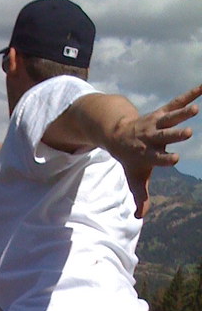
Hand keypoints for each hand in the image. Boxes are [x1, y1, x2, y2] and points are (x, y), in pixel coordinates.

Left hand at [109, 83, 201, 218]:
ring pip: (170, 118)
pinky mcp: (162, 112)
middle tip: (188, 133)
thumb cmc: (131, 160)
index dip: (164, 158)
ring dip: (182, 113)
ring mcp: (156, 124)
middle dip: (175, 135)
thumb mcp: (134, 178)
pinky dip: (189, 94)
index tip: (175, 159)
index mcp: (146, 154)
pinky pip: (176, 102)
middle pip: (164, 136)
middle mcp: (151, 138)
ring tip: (195, 109)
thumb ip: (140, 196)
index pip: (157, 158)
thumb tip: (139, 216)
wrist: (117, 134)